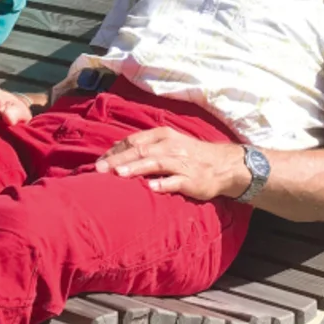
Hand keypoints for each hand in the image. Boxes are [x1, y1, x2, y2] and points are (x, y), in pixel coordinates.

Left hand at [95, 127, 251, 200]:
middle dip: (119, 159)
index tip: (99, 161)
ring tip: (120, 174)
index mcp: (163, 136)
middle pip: (141, 150)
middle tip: (99, 169)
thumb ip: (145, 145)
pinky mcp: (192, 180)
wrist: (224, 165)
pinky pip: (176, 181)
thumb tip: (116, 151)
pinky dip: (163, 184)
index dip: (115, 150)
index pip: (134, 140)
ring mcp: (182, 163)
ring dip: (137, 168)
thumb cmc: (191, 155)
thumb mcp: (169, 143)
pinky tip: (151, 188)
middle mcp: (171, 146)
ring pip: (156, 163)